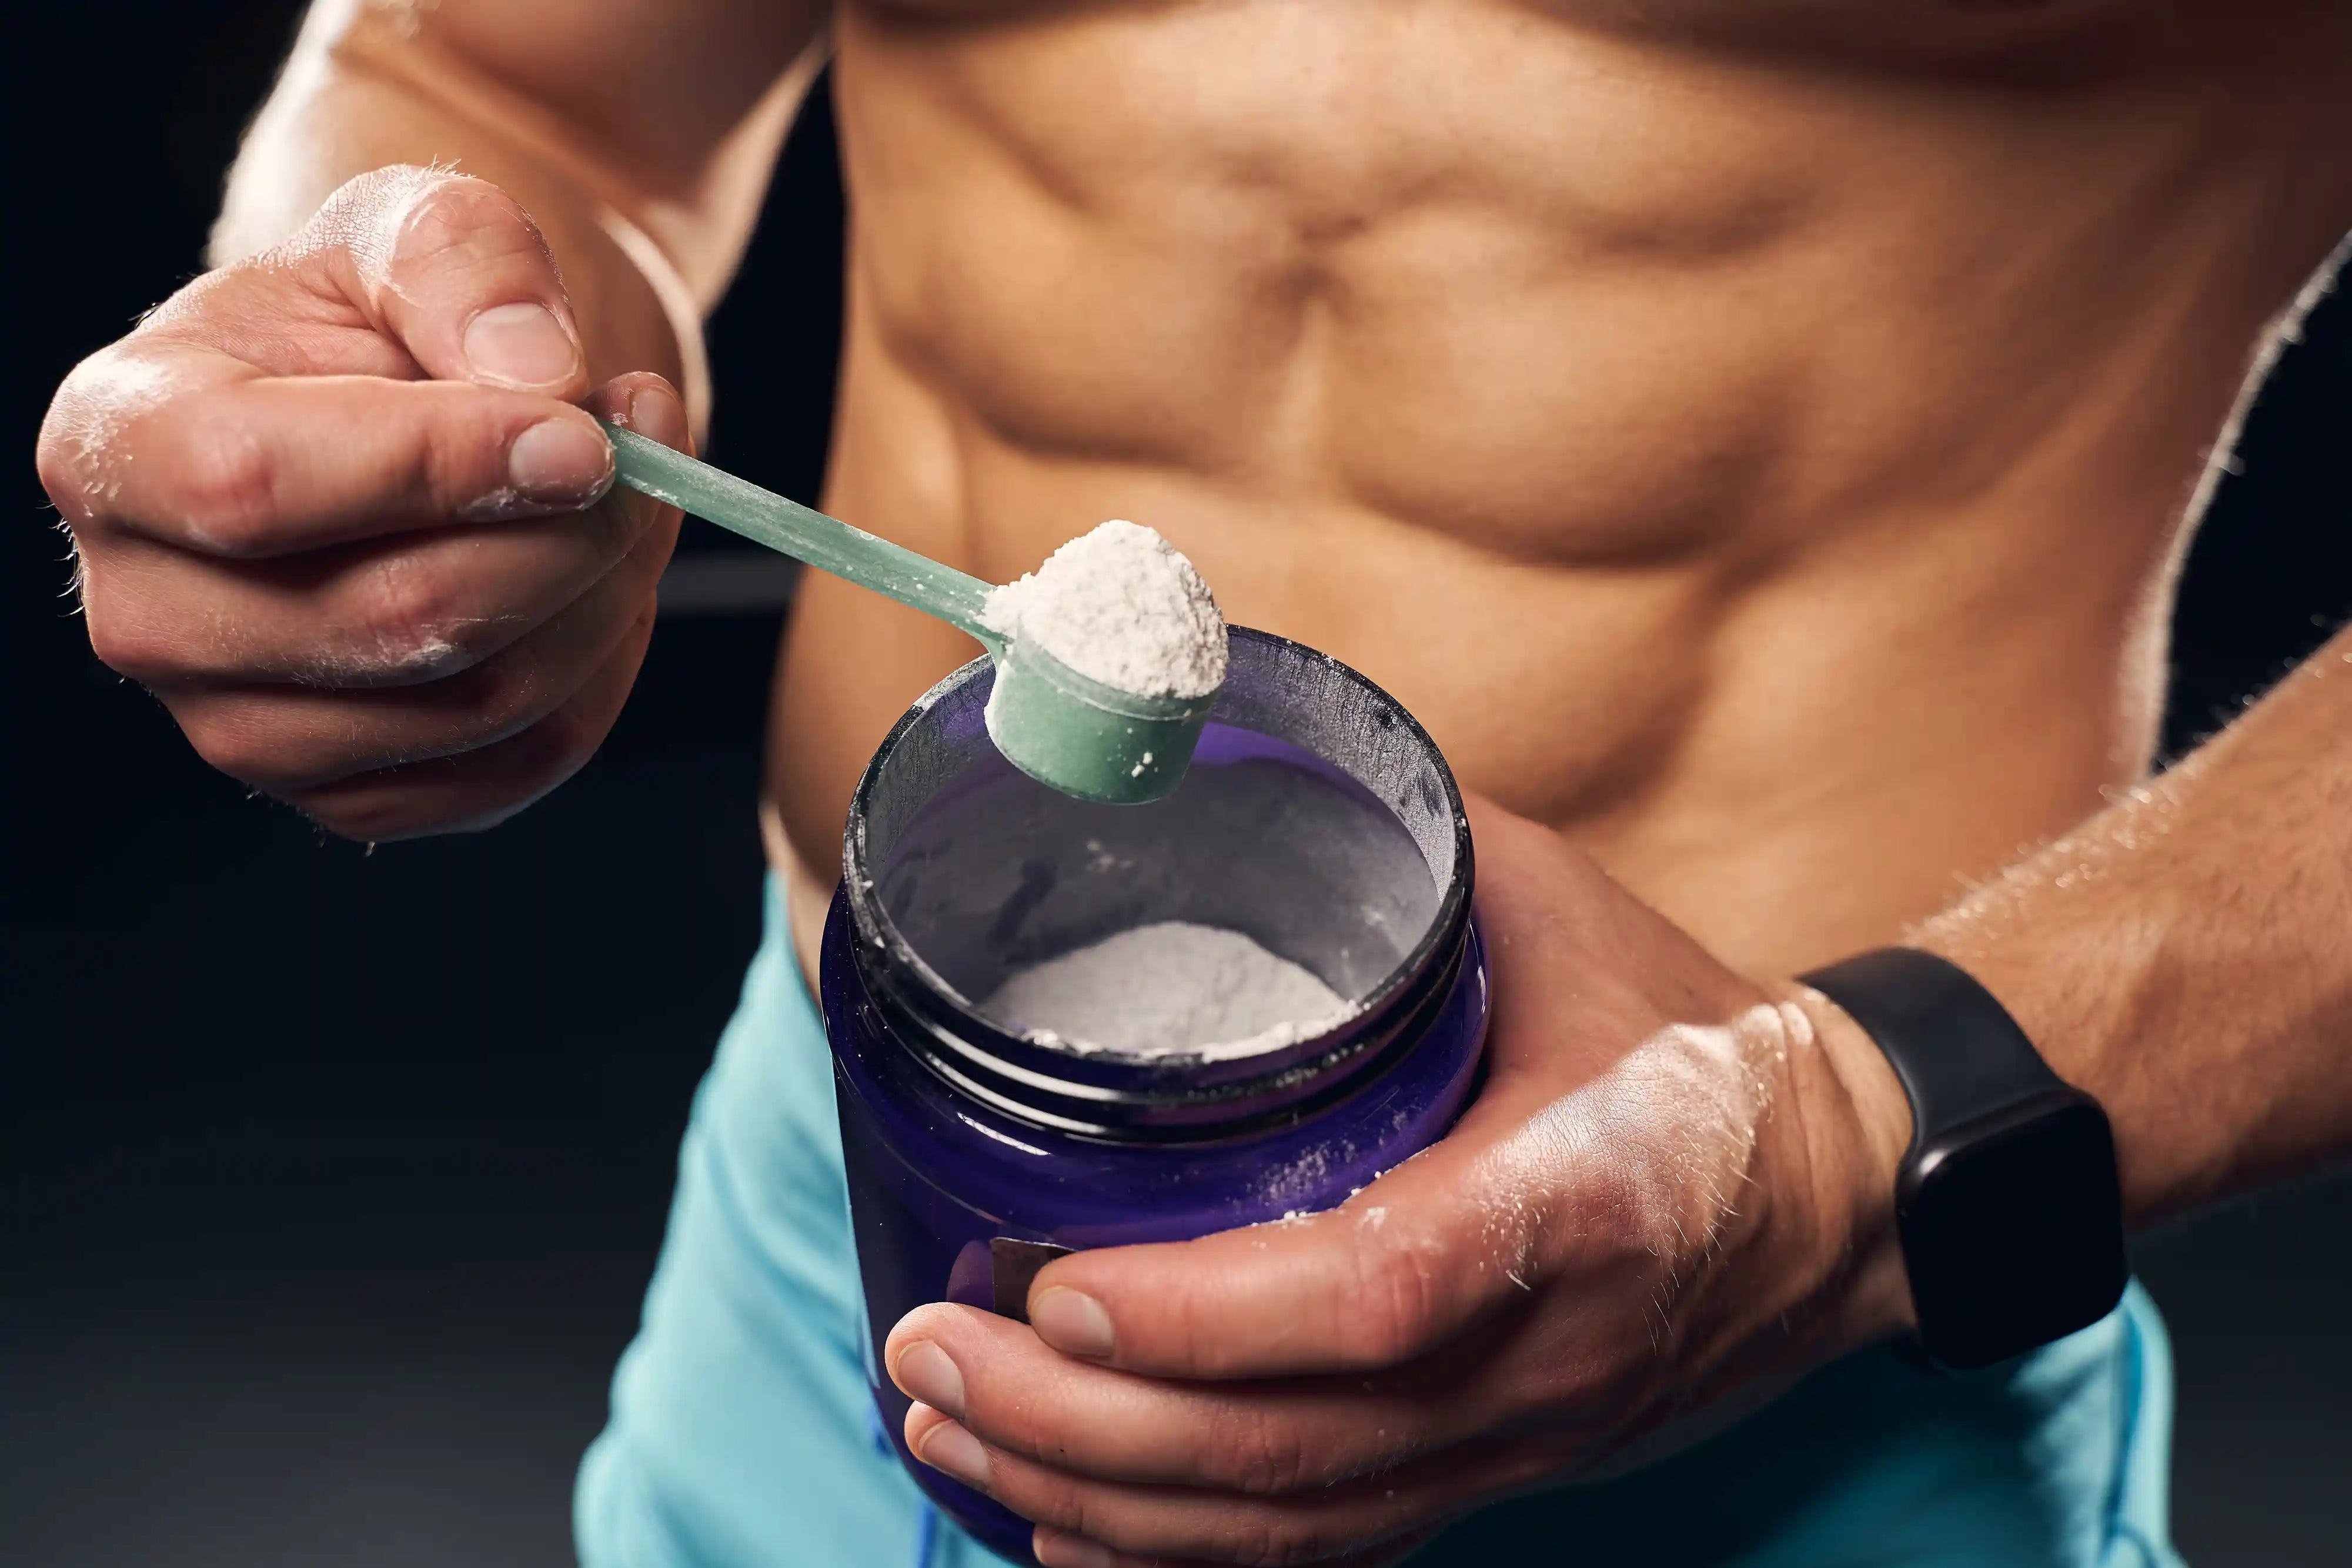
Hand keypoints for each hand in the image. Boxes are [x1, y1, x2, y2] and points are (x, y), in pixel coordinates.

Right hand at [36, 166, 685, 839]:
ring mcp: (246, 726)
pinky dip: (605, 667)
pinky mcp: (358, 792)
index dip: (444, 466)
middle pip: (395, 617)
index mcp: (119, 445)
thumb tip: (541, 380)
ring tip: (637, 492)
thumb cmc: (398, 309)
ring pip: (482, 699)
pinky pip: (527, 759)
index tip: (586, 435)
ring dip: (605, 592)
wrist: (421, 404)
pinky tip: (606, 578)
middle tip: (644, 444)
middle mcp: (151, 610)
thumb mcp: (422, 222)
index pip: (255, 487)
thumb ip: (471, 266)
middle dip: (567, 533)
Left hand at [884, 798, 1916, 1566]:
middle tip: (927, 1355)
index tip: (1054, 1284)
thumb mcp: (1557, 907)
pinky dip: (1182, 1560)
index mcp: (1584, 1191)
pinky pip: (1329, 1548)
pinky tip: (1060, 1533)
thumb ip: (1395, 854)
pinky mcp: (1498, 1472)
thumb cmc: (1687, 1028)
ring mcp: (1521, 1436)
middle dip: (1086, 1423)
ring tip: (945, 1431)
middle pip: (1299, 1444)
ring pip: (1294, 1520)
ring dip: (1101, 1500)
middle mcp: (1548, 1351)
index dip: (1209, 1314)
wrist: (1844, 1188)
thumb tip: (1206, 772)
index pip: (1384, 1289)